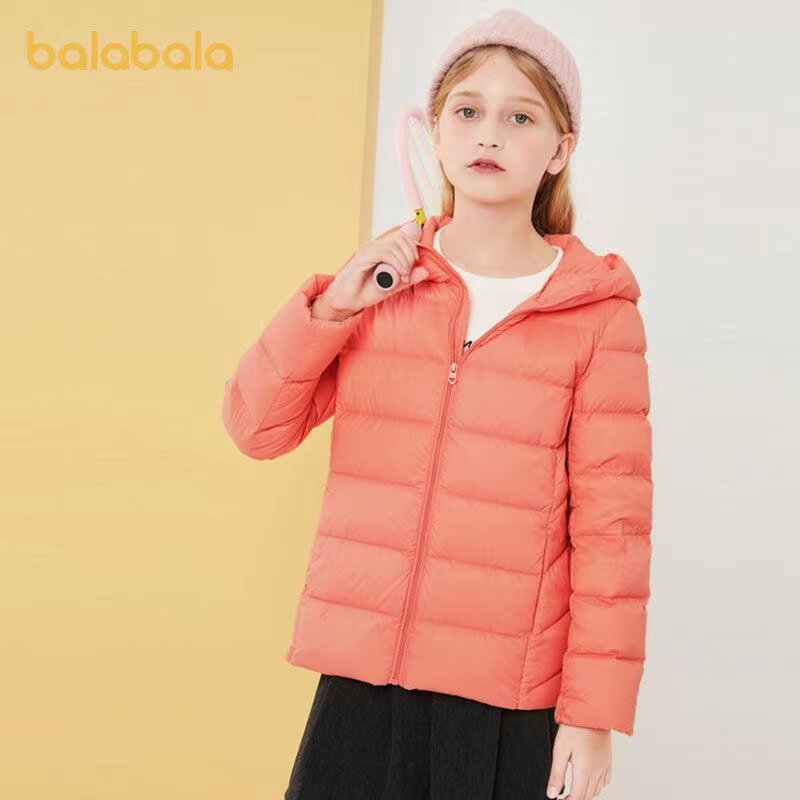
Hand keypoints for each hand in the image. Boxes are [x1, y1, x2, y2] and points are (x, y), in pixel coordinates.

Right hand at [312, 228, 429, 319]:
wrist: (347, 301)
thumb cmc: (366, 292)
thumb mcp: (393, 285)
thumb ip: (409, 278)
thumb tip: (426, 270)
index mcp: (380, 248)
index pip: (402, 237)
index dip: (413, 249)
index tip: (413, 268)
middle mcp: (374, 245)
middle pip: (401, 238)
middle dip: (410, 255)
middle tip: (409, 273)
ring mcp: (367, 249)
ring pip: (394, 245)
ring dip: (405, 261)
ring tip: (404, 277)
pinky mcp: (363, 257)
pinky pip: (385, 253)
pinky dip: (397, 263)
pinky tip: (399, 274)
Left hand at [547, 724, 611, 798]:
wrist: (592, 712)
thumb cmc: (575, 727)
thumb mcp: (560, 750)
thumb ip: (556, 774)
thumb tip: (552, 793)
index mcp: (585, 771)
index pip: (578, 798)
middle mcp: (597, 771)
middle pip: (588, 796)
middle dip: (576, 799)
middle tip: (564, 797)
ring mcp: (604, 766)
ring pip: (597, 790)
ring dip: (586, 794)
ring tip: (574, 791)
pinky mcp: (608, 760)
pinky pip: (605, 781)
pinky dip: (596, 786)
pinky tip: (589, 781)